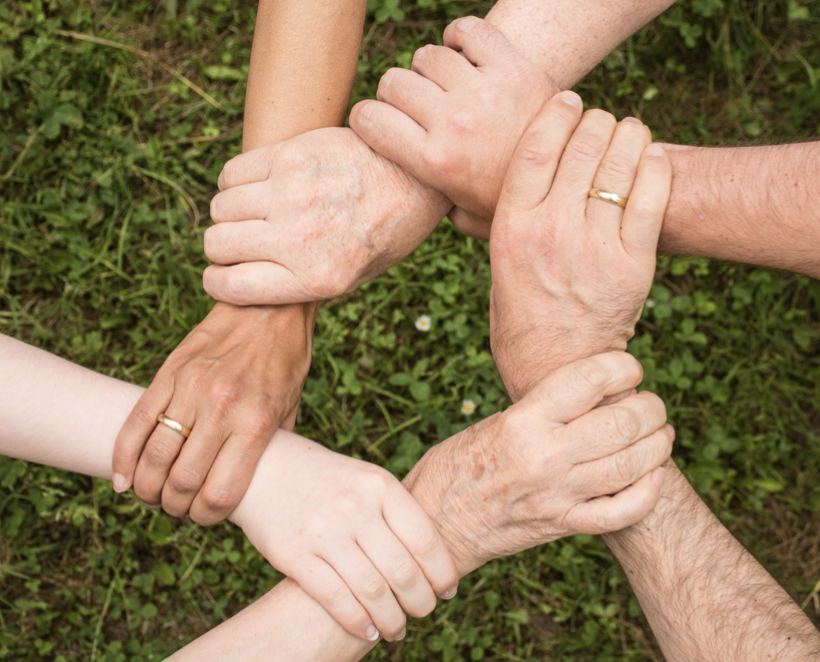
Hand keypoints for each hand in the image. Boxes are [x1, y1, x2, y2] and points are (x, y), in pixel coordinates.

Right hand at [112, 303, 313, 524]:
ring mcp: (191, 389)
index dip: (207, 517)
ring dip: (147, 488)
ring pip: (154, 456)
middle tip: (177, 507)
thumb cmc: (285, 362)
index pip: (220, 493)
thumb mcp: (290, 409)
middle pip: (181, 482)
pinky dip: (123, 457)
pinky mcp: (169, 373)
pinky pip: (136, 422)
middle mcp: (222, 408)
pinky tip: (123, 479)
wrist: (269, 307)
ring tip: (153, 494)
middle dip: (175, 507)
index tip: (205, 517)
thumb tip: (253, 488)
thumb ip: (270, 449)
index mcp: (256, 423)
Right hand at [202, 127, 450, 305]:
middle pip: (217, 244)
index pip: (230, 286)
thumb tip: (249, 285)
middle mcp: (299, 239)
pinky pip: (232, 173)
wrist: (417, 177)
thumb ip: (302, 284)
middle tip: (243, 241)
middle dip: (223, 247)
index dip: (218, 282)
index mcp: (316, 278)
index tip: (223, 274)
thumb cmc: (385, 232)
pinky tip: (259, 185)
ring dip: (230, 213)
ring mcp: (292, 194)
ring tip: (255, 212)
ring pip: (220, 208)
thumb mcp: (354, 277)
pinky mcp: (291, 156)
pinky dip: (235, 182)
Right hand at [230, 432, 458, 641]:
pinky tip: (368, 631)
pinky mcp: (293, 555)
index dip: (442, 572)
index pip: (425, 539)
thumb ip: (395, 512)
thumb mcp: (365, 479)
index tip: (447, 590)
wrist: (262, 467)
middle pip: (403, 571)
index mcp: (379, 485)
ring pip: (373, 591)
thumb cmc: (325, 478)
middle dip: (421, 602)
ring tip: (398, 629)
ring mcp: (323, 532)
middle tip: (424, 612)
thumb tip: (433, 559)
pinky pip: (335, 598)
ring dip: (392, 620)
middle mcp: (355, 507)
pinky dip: (358, 622)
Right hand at [350, 17, 556, 239]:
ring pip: (427, 56)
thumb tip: (407, 199)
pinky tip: (464, 55)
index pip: (369, 119)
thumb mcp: (466, 219)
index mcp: (434, 163)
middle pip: (394, 82)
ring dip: (429, 70)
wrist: (572, 180)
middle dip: (396, 95)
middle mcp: (454, 123)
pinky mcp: (513, 68)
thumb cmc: (511, 202)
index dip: (366, 119)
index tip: (377, 124)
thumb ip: (432, 206)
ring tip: (444, 87)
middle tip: (415, 108)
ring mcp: (484, 92)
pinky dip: (459, 37)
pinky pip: (468, 31)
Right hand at [404, 352, 672, 574]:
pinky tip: (653, 477)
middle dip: (651, 408)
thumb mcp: (494, 423)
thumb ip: (542, 411)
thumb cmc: (457, 465)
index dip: (623, 366)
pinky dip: (648, 493)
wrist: (435, 524)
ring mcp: (557, 494)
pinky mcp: (562, 525)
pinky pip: (621, 512)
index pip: (590, 379)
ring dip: (658, 445)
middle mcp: (544, 455)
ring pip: (632, 465)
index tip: (629, 368)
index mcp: (523, 420)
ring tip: (660, 434)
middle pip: (623, 421)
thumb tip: (594, 394)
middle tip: (652, 404)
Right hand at [489, 94, 671, 400]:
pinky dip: (656, 166)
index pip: (536, 147)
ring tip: (629, 133)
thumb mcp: (496, 264)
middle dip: (596, 120)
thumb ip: (498, 221)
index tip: (568, 99)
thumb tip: (484, 184)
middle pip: (583, 145)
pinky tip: (652, 157)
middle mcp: (552, 231)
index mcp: (511, 228)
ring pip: (620, 163)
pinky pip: (652, 196)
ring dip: (629, 135)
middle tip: (601, 121)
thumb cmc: (520, 315)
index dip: (556, 112)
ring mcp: (595, 246)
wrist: (556, 368)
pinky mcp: (633, 264)